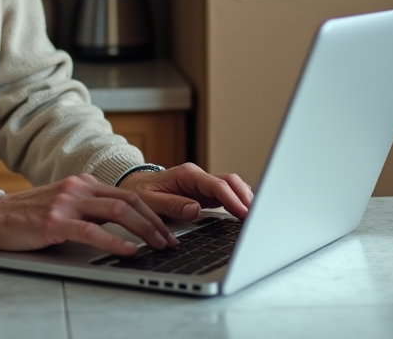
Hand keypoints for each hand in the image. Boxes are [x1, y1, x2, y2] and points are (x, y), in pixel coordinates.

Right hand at [0, 173, 178, 254]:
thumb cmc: (31, 215)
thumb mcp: (66, 202)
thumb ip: (91, 206)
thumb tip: (125, 222)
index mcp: (84, 183)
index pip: (129, 194)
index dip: (152, 213)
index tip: (167, 230)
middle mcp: (79, 188)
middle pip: (129, 201)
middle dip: (154, 222)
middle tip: (169, 241)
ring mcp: (67, 203)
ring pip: (116, 212)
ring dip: (143, 230)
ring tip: (157, 245)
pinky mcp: (55, 222)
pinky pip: (91, 231)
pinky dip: (114, 241)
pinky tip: (128, 250)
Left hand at [117, 163, 252, 221]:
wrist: (134, 188)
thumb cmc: (140, 193)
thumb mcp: (149, 200)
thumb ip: (171, 205)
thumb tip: (195, 210)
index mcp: (187, 175)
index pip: (216, 185)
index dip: (232, 198)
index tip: (243, 212)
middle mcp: (198, 178)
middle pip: (230, 182)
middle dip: (246, 197)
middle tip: (258, 217)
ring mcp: (203, 185)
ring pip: (232, 187)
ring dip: (245, 199)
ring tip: (257, 218)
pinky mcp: (205, 195)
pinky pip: (227, 196)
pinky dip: (239, 203)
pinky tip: (246, 215)